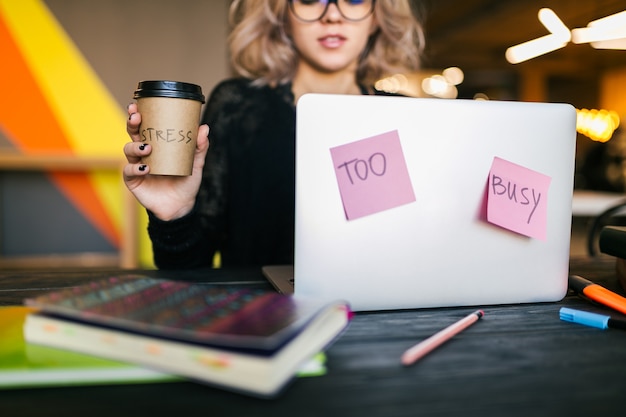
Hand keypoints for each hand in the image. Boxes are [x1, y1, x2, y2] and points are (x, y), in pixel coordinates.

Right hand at [123, 103, 209, 220]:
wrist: (182, 206)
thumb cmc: (186, 183)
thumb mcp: (196, 164)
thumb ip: (200, 147)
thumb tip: (204, 128)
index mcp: (157, 145)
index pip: (145, 126)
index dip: (138, 115)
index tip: (137, 105)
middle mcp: (144, 153)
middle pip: (133, 134)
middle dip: (132, 123)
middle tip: (136, 117)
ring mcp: (137, 166)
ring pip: (128, 150)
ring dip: (135, 146)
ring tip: (147, 148)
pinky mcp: (134, 181)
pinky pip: (129, 171)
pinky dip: (135, 169)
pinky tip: (145, 168)